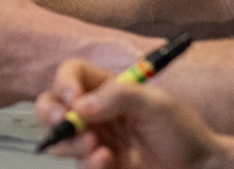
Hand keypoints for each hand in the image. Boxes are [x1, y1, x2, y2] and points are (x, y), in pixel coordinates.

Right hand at [35, 60, 233, 168]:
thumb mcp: (157, 105)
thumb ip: (119, 97)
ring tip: (94, 147)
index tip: (72, 99)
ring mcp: (95, 141)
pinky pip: (79, 165)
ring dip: (69, 141)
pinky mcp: (100, 167)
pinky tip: (106, 161)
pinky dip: (88, 163)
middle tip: (62, 122)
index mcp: (107, 89)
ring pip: (59, 138)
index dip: (65, 82)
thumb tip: (79, 105)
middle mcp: (95, 113)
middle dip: (50, 113)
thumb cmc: (183, 132)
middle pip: (52, 104)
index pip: (72, 74)